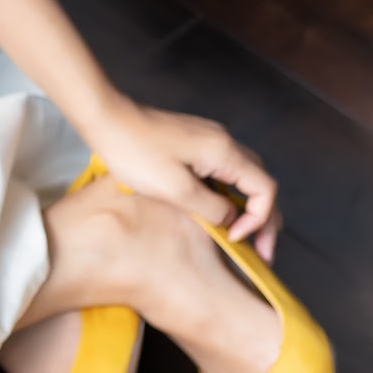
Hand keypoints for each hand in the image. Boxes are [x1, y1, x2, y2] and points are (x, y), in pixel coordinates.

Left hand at [87, 97, 280, 260]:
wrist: (107, 120)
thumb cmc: (135, 153)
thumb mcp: (176, 190)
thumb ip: (211, 208)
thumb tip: (231, 219)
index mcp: (224, 153)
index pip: (265, 190)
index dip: (259, 219)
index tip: (236, 238)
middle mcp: (224, 143)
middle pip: (260, 184)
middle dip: (264, 220)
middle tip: (261, 253)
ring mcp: (210, 141)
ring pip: (243, 179)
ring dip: (248, 209)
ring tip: (244, 238)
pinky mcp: (195, 144)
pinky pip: (223, 173)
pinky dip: (229, 196)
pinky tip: (218, 213)